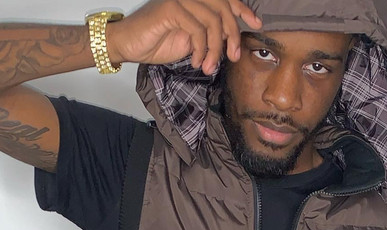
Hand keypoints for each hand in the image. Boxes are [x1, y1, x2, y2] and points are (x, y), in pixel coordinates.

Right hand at [107, 0, 261, 74]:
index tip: (256, 24)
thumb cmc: (158, 42)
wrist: (130, 45)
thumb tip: (231, 38)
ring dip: (215, 50)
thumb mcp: (193, 40)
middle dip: (232, 36)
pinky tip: (197, 62)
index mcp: (197, 0)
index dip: (243, 10)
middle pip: (223, 9)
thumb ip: (211, 34)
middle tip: (232, 57)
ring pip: (212, 22)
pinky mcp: (172, 9)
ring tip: (210, 67)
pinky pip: (198, 30)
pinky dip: (201, 50)